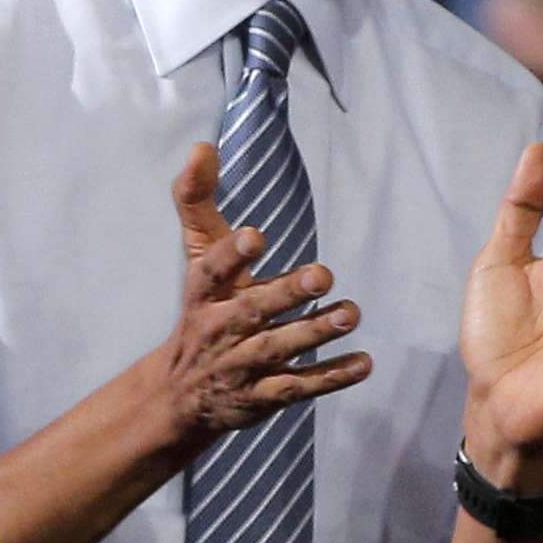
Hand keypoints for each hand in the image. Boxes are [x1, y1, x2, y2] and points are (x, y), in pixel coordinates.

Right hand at [149, 141, 371, 461]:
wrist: (178, 396)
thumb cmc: (201, 312)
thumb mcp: (197, 258)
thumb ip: (198, 202)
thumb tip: (203, 146)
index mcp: (204, 293)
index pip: (212, 270)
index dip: (232, 254)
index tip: (256, 235)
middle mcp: (219, 329)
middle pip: (251, 310)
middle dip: (285, 293)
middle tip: (324, 275)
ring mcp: (240, 366)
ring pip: (277, 349)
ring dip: (314, 332)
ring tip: (351, 314)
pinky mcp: (261, 397)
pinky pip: (297, 388)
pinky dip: (330, 378)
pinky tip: (364, 363)